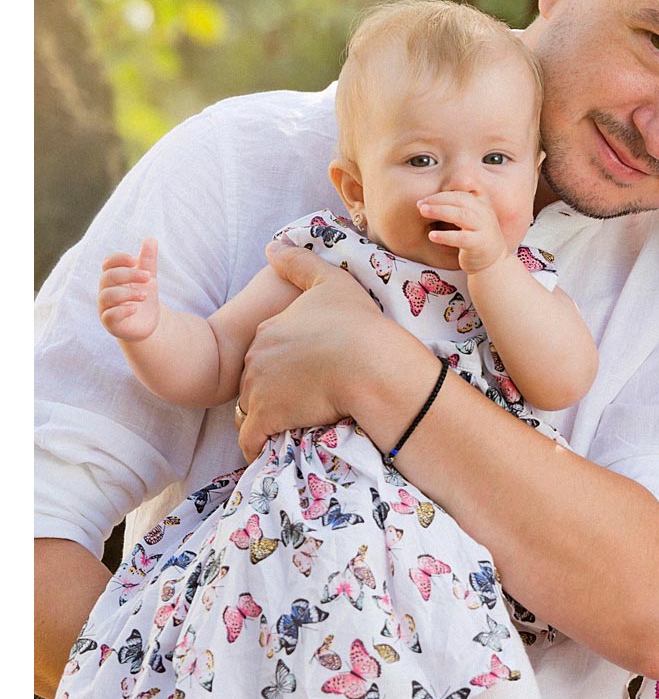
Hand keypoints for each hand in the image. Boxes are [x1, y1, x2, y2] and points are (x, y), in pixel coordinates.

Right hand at [98, 237, 159, 340]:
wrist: (148, 324)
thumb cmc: (143, 298)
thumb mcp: (148, 278)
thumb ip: (148, 260)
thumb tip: (152, 238)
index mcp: (114, 277)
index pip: (108, 263)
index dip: (118, 259)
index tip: (134, 260)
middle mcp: (106, 290)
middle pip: (108, 276)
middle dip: (129, 274)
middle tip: (148, 277)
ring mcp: (106, 307)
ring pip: (107, 295)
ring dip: (127, 293)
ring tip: (145, 295)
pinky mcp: (110, 323)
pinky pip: (109, 315)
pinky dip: (122, 310)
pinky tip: (135, 308)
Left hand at [239, 242, 390, 457]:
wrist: (369, 363)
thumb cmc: (357, 324)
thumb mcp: (332, 282)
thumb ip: (300, 263)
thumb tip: (273, 246)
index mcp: (270, 330)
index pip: (265, 352)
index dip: (282, 364)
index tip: (302, 376)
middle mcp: (256, 357)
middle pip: (254, 381)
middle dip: (269, 392)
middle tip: (299, 404)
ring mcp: (258, 388)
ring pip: (250, 409)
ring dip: (265, 419)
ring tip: (289, 428)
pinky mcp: (267, 418)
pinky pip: (249, 439)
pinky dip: (255, 447)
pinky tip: (266, 452)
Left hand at [420, 189, 508, 276]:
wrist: (493, 264)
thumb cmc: (477, 240)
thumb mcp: (472, 220)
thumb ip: (460, 208)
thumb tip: (434, 200)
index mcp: (481, 206)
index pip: (459, 194)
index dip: (440, 195)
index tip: (423, 200)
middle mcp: (484, 214)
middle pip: (459, 200)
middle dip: (438, 200)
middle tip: (420, 204)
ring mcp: (483, 229)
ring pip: (461, 215)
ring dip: (440, 212)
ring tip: (423, 212)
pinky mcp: (479, 244)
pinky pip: (461, 238)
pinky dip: (445, 236)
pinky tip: (432, 236)